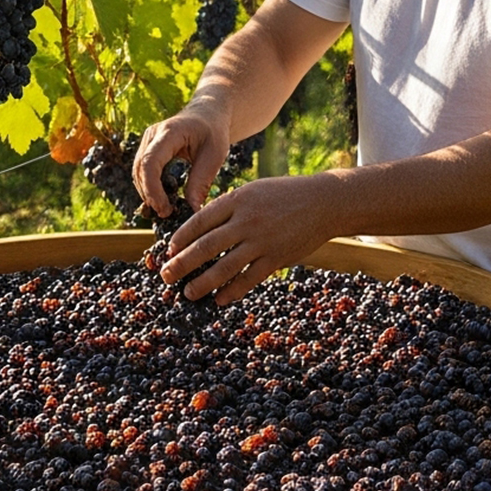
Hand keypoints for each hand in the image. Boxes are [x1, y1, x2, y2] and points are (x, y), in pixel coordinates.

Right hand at [132, 107, 229, 216]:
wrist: (208, 114)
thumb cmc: (213, 132)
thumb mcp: (215, 155)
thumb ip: (201, 181)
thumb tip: (192, 211)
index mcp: (169, 132)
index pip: (150, 162)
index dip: (152, 189)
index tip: (164, 209)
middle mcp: (152, 135)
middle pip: (140, 170)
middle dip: (150, 195)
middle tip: (166, 214)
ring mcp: (147, 142)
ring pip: (137, 173)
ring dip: (148, 194)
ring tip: (166, 210)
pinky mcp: (147, 150)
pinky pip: (142, 172)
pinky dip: (149, 188)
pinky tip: (163, 200)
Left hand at [159, 174, 337, 304]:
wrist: (324, 203)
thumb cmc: (285, 195)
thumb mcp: (253, 191)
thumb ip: (229, 208)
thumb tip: (200, 229)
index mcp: (237, 200)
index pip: (200, 221)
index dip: (181, 238)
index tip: (168, 251)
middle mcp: (246, 221)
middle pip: (206, 246)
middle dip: (182, 263)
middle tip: (166, 276)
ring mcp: (262, 241)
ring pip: (224, 267)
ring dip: (202, 283)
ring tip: (188, 293)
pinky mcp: (276, 258)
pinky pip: (248, 279)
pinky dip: (231, 291)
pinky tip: (219, 299)